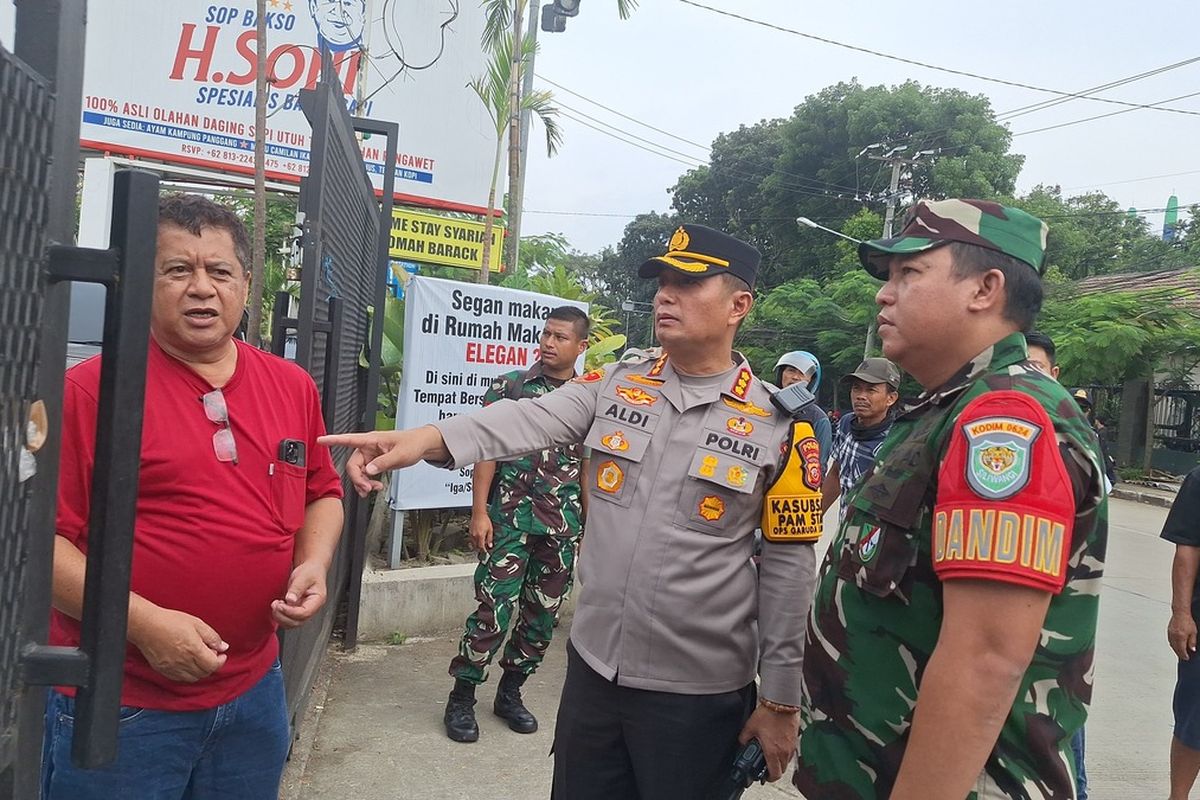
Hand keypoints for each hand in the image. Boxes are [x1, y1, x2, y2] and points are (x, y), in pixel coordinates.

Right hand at [129, 606, 227, 682]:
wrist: (146, 625)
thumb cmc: (170, 621)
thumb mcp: (197, 623)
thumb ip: (212, 637)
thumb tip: (223, 647)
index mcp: (194, 650)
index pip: (213, 665)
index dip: (220, 661)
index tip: (221, 654)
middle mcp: (184, 662)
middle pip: (204, 673)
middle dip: (211, 665)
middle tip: (210, 654)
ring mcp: (173, 668)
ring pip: (193, 678)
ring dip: (200, 671)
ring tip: (199, 658)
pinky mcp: (163, 670)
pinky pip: (180, 679)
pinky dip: (188, 674)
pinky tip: (188, 663)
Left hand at [272, 561, 327, 628]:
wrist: (311, 569)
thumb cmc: (311, 571)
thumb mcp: (304, 576)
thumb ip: (297, 588)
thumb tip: (290, 600)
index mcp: (317, 600)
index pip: (304, 613)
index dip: (290, 611)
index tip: (280, 605)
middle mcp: (312, 608)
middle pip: (297, 621)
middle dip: (283, 615)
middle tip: (275, 604)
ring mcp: (304, 611)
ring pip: (291, 623)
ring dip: (280, 617)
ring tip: (276, 604)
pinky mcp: (296, 611)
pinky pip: (288, 620)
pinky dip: (280, 616)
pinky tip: (278, 605)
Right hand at [317, 426, 444, 496]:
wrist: (422, 446)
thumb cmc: (412, 444)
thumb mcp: (400, 455)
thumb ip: (383, 463)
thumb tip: (369, 470)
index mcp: (371, 440)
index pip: (348, 439)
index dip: (333, 440)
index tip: (320, 441)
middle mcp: (368, 448)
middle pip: (352, 465)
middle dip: (358, 479)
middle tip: (368, 489)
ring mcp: (370, 456)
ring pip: (358, 472)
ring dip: (363, 483)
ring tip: (374, 489)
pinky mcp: (374, 463)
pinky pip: (365, 475)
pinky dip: (368, 483)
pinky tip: (375, 487)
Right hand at [469, 511, 493, 552]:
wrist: (478, 514)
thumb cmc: (485, 520)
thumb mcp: (490, 529)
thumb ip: (490, 538)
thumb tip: (490, 546)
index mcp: (480, 535)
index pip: (481, 547)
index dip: (483, 551)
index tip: (485, 554)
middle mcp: (475, 536)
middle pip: (476, 546)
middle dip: (479, 549)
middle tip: (483, 551)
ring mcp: (471, 534)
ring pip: (473, 543)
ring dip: (476, 546)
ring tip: (480, 545)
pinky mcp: (469, 532)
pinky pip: (471, 539)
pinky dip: (474, 541)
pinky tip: (477, 539)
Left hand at [738, 703, 798, 781]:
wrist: (782, 702)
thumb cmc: (768, 713)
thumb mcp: (750, 727)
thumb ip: (744, 738)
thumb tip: (742, 743)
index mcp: (773, 751)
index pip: (774, 774)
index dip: (768, 778)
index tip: (764, 776)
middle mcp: (784, 751)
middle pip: (782, 770)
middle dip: (774, 770)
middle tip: (766, 766)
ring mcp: (791, 745)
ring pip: (787, 761)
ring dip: (780, 761)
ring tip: (771, 754)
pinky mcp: (795, 738)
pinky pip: (791, 751)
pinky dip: (784, 752)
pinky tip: (777, 744)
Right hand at [1170, 610, 1197, 659]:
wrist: (1180, 613)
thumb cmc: (1187, 621)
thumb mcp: (1193, 632)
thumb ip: (1192, 642)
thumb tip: (1192, 649)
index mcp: (1180, 637)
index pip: (1181, 649)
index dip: (1184, 655)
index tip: (1186, 658)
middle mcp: (1174, 636)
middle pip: (1175, 648)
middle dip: (1179, 653)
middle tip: (1183, 656)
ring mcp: (1170, 634)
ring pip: (1172, 645)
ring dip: (1175, 649)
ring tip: (1179, 652)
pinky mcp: (1168, 631)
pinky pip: (1170, 640)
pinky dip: (1173, 644)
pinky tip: (1175, 645)